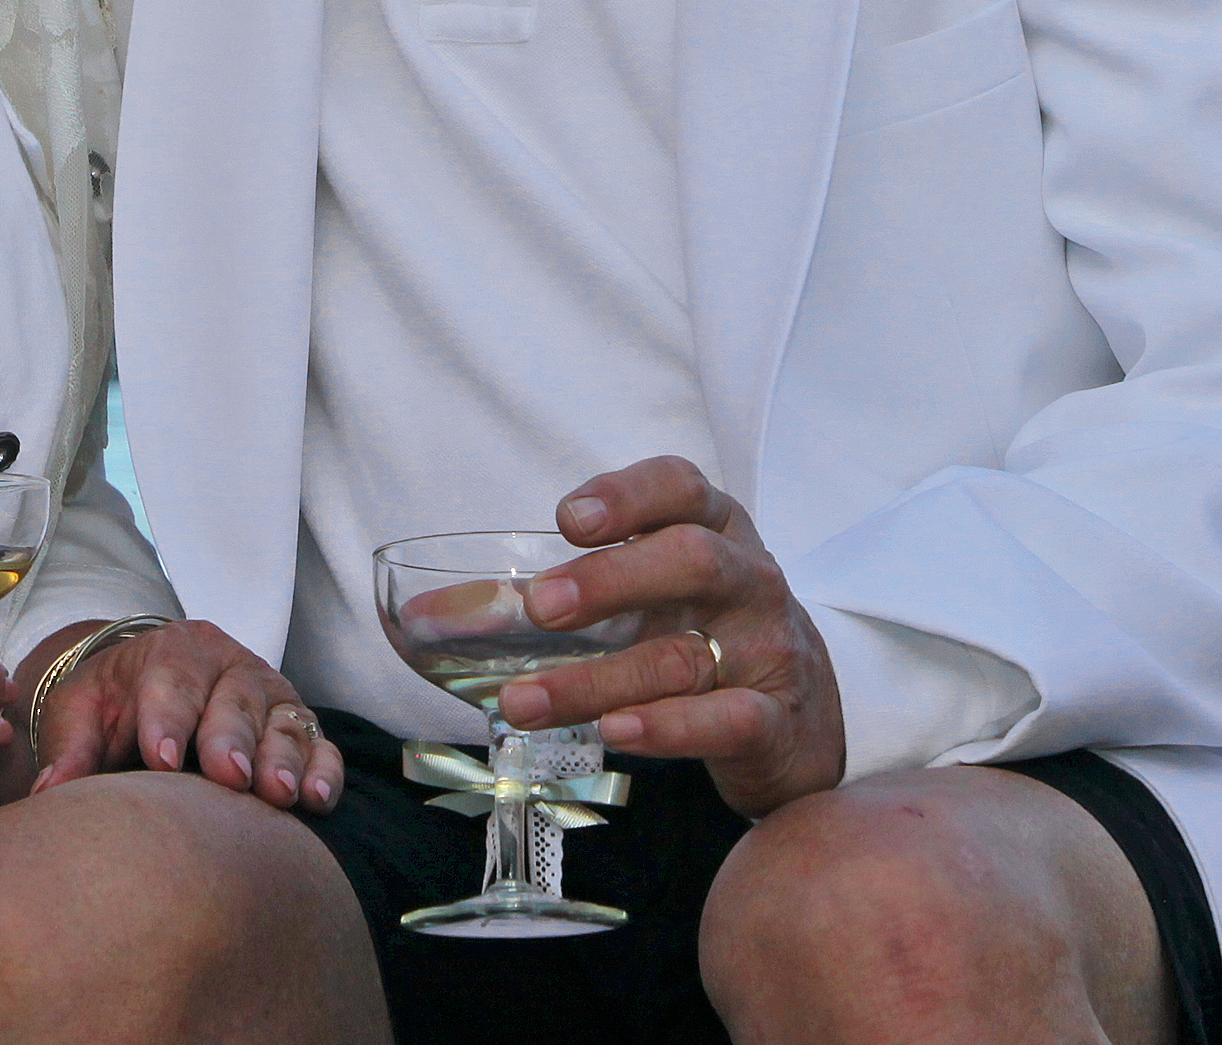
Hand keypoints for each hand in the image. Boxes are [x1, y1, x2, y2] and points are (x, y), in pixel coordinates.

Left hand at [8, 619, 343, 811]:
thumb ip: (71, 749)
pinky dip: (323, 770)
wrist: (153, 696)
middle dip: (230, 739)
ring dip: (283, 758)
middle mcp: (229, 666)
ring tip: (279, 795)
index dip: (168, 718)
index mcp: (173, 651)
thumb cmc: (115, 706)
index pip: (171, 680)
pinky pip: (318, 745)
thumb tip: (48, 794)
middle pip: (234, 700)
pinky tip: (317, 801)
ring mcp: (269, 695)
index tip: (161, 760)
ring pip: (281, 722)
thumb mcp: (84, 713)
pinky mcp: (297, 727)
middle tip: (228, 778)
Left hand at [495, 455, 844, 817]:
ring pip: (685, 656)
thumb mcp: (647, 597)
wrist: (799, 719)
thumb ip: (555, 595)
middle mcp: (749, 579)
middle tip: (539, 606)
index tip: (568, 517)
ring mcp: (768, 650)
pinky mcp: (775, 720)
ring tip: (523, 701)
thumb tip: (421, 619)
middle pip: (690, 559)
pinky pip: (726, 719)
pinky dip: (666, 727)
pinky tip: (613, 733)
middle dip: (610, 579)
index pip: (681, 488)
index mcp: (716, 529)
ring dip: (596, 681)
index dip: (626, 494)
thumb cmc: (703, 634)